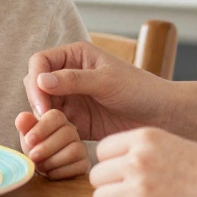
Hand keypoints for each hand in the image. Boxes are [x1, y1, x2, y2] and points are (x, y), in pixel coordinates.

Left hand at [15, 110, 88, 178]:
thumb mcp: (27, 138)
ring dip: (53, 161)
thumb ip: (25, 126)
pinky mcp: (83, 164)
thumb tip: (22, 117)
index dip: (42, 128)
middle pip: (67, 133)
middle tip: (33, 157)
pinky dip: (60, 172)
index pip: (56, 116)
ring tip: (41, 166)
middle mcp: (72, 131)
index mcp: (57, 120)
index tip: (29, 140)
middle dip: (46, 147)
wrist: (42, 171)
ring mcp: (80, 147)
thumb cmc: (35, 150)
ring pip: (74, 150)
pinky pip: (78, 166)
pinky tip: (50, 174)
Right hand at [23, 41, 170, 140]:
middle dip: (36, 102)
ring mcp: (71, 98)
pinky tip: (57, 141)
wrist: (161, 115)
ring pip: (42, 107)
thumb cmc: (139, 89)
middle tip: (45, 122)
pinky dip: (51, 132)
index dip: (36, 81)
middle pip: (36, 85)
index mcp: (75, 55)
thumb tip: (40, 80)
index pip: (40, 62)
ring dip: (41, 120)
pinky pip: (54, 124)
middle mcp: (69, 74)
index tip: (43, 105)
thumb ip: (73, 80)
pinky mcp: (75, 119)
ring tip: (48, 134)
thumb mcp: (106, 81)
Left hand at [90, 127, 196, 196]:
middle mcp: (137, 159)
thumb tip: (115, 165)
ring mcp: (140, 188)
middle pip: (97, 177)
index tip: (128, 175)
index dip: (112, 166)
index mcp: (144, 137)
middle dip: (111, 188)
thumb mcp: (175, 144)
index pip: (102, 151)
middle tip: (134, 196)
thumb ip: (145, 150)